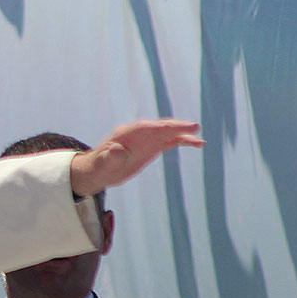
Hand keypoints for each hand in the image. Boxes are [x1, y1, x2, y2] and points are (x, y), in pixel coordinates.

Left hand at [70, 119, 202, 197]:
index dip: (158, 127)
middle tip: (194, 127)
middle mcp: (138, 134)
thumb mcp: (101, 164)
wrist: (98, 171)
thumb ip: (110, 157)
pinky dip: (183, 141)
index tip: (171, 127)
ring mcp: (147, 139)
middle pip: (159, 128)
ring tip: (199, 138)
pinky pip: (170, 142)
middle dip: (175, 127)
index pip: (143, 128)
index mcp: (125, 134)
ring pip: (168, 134)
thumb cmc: (97, 167)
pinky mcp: (152, 147)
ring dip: (183, 134)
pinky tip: (198, 143)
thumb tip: (117, 149)